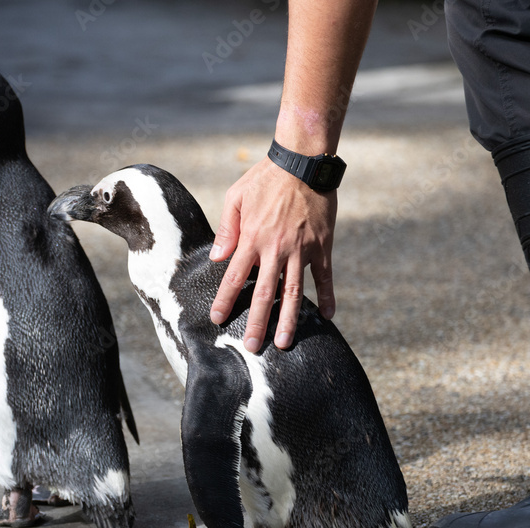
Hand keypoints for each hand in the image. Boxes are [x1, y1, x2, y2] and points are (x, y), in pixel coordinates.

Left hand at [209, 158, 336, 352]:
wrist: (304, 162)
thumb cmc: (265, 178)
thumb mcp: (235, 197)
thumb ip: (226, 229)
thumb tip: (216, 258)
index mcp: (252, 239)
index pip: (233, 278)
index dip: (225, 301)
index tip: (218, 320)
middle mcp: (276, 249)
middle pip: (264, 294)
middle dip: (257, 323)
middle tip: (252, 348)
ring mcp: (301, 249)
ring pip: (294, 292)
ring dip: (289, 320)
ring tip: (284, 343)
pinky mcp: (323, 245)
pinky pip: (325, 276)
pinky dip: (328, 296)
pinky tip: (328, 316)